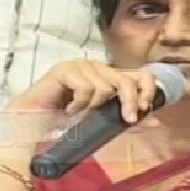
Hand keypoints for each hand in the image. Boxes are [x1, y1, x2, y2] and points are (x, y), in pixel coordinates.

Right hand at [6, 59, 157, 123]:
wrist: (33, 124)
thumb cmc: (67, 123)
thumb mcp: (103, 123)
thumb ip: (127, 120)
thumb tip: (156, 121)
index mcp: (110, 78)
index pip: (139, 74)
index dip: (147, 89)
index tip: (146, 109)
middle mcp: (98, 68)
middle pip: (125, 80)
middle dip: (130, 102)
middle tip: (128, 119)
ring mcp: (81, 66)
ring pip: (105, 86)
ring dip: (94, 107)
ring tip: (79, 114)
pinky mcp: (65, 69)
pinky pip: (85, 87)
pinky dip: (79, 104)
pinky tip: (69, 109)